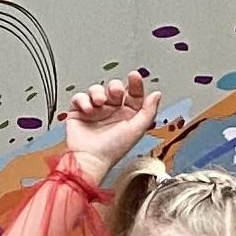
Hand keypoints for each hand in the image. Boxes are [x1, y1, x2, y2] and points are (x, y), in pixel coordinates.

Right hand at [62, 71, 160, 185]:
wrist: (89, 159)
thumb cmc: (112, 150)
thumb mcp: (137, 130)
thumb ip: (149, 111)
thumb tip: (156, 94)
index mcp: (127, 116)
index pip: (133, 94)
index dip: (135, 84)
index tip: (134, 76)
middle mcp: (112, 112)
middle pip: (114, 88)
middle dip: (115, 87)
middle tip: (115, 94)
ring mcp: (95, 111)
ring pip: (96, 89)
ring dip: (97, 92)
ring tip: (99, 103)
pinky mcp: (79, 113)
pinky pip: (80, 97)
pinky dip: (83, 100)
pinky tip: (87, 109)